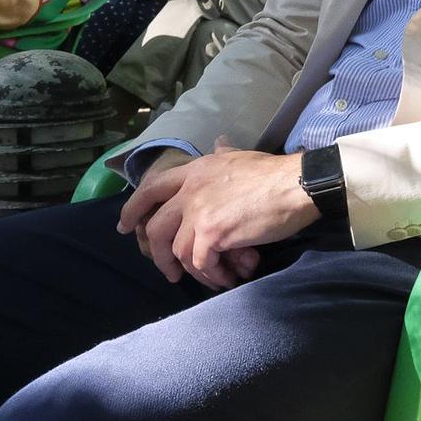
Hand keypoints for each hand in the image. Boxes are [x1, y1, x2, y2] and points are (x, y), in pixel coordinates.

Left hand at [115, 138, 317, 289]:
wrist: (296, 184)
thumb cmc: (274, 172)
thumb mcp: (241, 156)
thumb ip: (224, 152)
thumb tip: (219, 142)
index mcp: (195, 169)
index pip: (151, 187)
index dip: (133, 209)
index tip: (124, 227)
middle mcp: (190, 190)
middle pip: (155, 228)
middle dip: (158, 256)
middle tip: (169, 274)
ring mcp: (198, 212)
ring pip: (179, 251)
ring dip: (195, 271)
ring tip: (214, 279)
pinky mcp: (211, 233)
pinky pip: (201, 263)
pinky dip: (213, 275)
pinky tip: (227, 278)